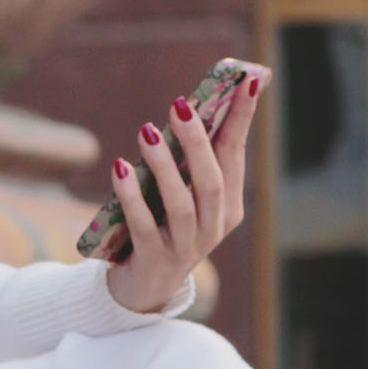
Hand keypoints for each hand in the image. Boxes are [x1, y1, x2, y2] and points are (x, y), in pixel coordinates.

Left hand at [105, 73, 266, 314]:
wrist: (143, 288)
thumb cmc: (162, 226)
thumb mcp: (183, 193)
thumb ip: (189, 160)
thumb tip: (188, 106)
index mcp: (227, 207)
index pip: (235, 156)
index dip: (241, 119)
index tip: (247, 80)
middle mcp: (213, 228)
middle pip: (211, 182)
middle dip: (197, 141)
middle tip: (179, 105)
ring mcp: (186, 248)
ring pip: (182, 204)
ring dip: (164, 165)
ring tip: (147, 131)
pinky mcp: (155, 261)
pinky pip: (144, 226)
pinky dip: (132, 197)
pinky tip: (120, 170)